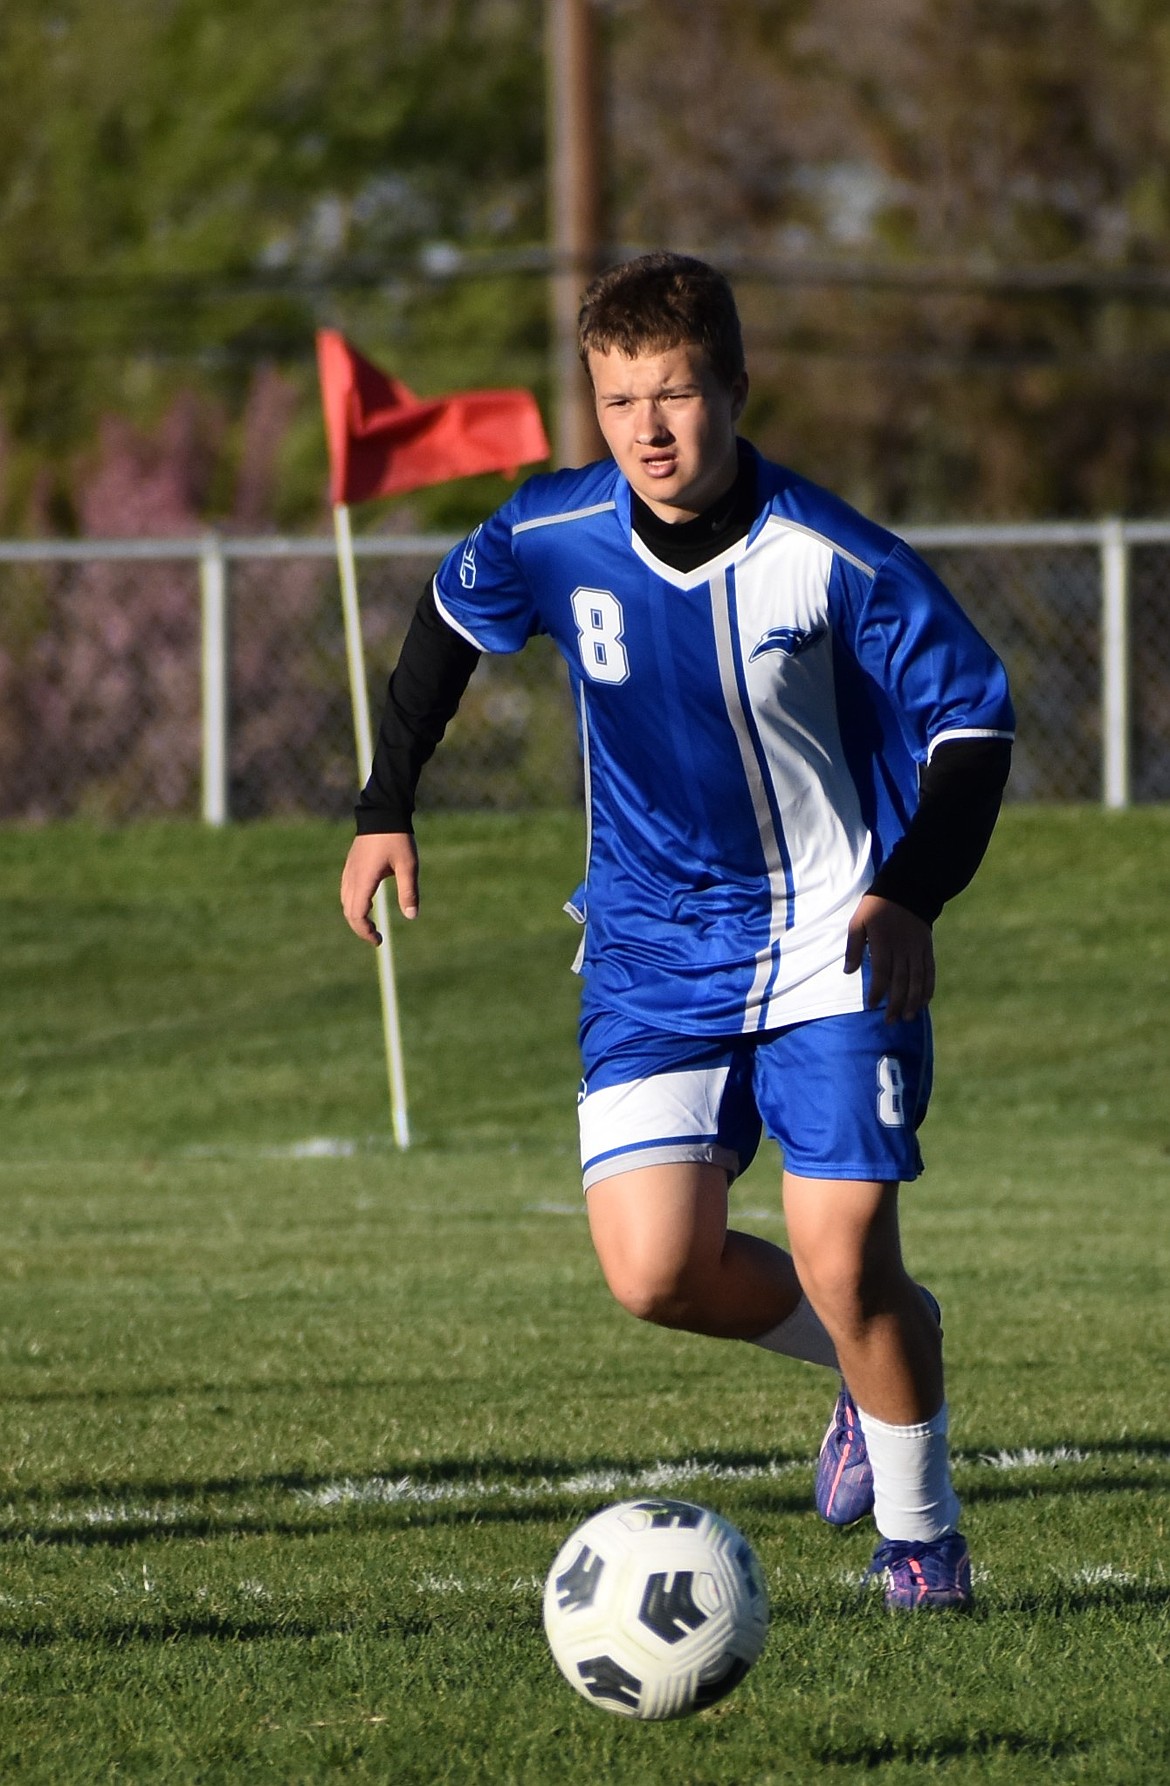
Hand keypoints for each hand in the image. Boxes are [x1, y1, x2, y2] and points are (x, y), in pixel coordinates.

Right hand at [340, 831, 418, 943]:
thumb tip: (412, 916)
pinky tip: (368, 903)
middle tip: (377, 938)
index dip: (365, 931)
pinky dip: (354, 903)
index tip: (379, 939)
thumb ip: (409, 892)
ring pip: (346, 901)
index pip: (357, 914)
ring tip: (373, 924)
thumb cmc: (397, 838)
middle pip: (348, 911)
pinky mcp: (351, 864)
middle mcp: (352, 876)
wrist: (383, 811)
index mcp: (364, 879)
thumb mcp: (408, 866)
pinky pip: (347, 890)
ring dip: (356, 916)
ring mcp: (349, 869)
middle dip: (361, 928)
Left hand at [843, 893, 934, 1023]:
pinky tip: (924, 1001)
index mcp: (883, 942)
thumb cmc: (876, 907)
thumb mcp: (858, 922)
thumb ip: (853, 947)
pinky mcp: (927, 948)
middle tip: (890, 1021)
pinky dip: (928, 987)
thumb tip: (848, 972)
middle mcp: (902, 948)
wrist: (907, 889)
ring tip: (908, 1017)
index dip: (878, 991)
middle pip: (901, 981)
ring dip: (913, 1000)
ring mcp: (917, 949)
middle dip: (896, 1003)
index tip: (873, 1005)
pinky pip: (929, 971)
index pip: (882, 972)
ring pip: (917, 979)